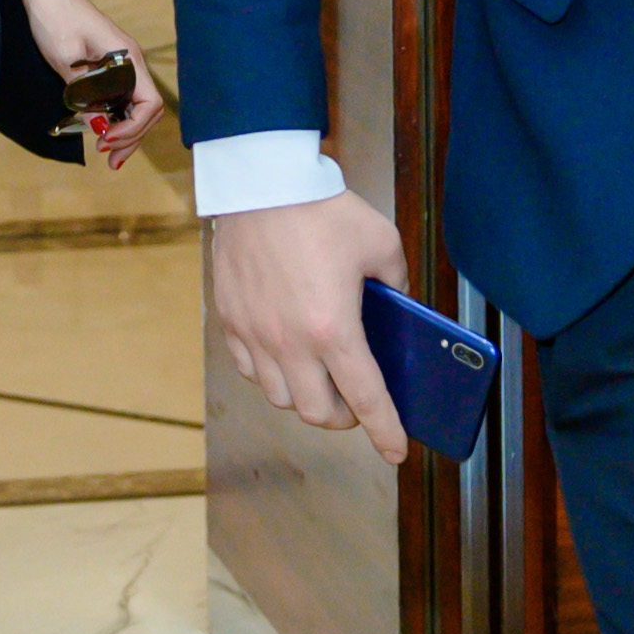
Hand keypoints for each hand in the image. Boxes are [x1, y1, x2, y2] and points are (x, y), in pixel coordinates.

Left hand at [7, 0, 160, 168]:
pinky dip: (116, 117)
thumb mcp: (66, 63)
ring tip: (109, 155)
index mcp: (128, 59)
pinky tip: (102, 130)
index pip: (148, 104)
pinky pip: (121, 96)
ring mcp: (122, 63)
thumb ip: (86, 96)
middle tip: (111, 161)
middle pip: (146, 110)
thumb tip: (99, 128)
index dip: (131, 128)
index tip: (104, 140)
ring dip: (126, 131)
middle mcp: (132, 62)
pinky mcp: (110, 64)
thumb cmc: (55, 19)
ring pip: (135, 106)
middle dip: (132, 137)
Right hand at [210, 188, 411, 462]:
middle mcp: (290, 342)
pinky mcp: (231, 321)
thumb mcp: (382, 244)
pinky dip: (271, 375)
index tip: (397, 451)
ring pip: (280, 397)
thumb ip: (398, 285)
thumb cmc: (320, 210)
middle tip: (355, 405)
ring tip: (320, 380)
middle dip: (342, 419)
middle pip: (316, 412)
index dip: (385, 431)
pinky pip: (250, 370)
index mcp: (334, 328)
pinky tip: (286, 357)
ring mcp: (255, 334)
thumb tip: (401, 308)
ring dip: (305, 397)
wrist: (261, 183)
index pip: (365, 399)